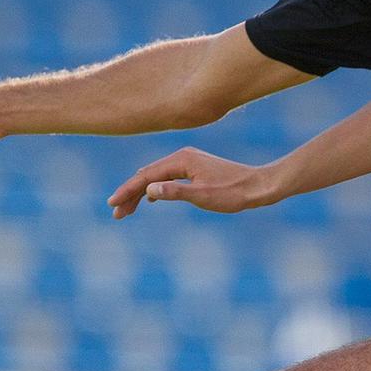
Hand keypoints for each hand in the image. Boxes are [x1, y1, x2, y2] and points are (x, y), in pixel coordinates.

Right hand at [107, 148, 280, 219]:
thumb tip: (149, 191)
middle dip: (130, 194)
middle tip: (116, 214)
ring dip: (141, 193)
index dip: (127, 191)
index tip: (112, 205)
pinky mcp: (194, 169)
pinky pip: (167, 177)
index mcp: (181, 160)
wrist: (258, 186)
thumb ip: (175, 193)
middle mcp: (182, 156)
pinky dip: (155, 189)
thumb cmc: (233, 193)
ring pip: (156, 177)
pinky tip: (149, 200)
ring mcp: (188, 161)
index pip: (146, 176)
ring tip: (126, 211)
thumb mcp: (203, 197)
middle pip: (147, 175)